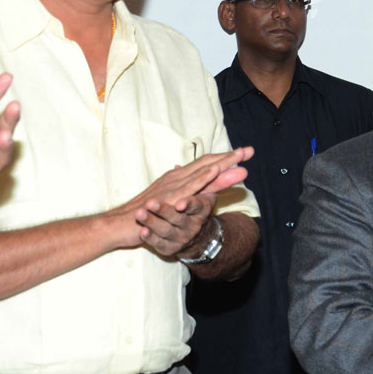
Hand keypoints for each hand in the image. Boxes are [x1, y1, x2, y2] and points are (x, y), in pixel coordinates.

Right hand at [109, 147, 252, 252]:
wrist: (123, 223)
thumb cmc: (144, 212)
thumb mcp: (165, 198)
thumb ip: (177, 186)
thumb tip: (182, 170)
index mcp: (178, 178)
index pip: (205, 164)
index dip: (224, 159)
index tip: (243, 154)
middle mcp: (177, 177)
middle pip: (208, 163)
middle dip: (230, 156)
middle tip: (250, 151)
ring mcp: (174, 185)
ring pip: (203, 171)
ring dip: (223, 164)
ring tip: (242, 158)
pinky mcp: (170, 196)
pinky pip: (190, 185)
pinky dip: (204, 176)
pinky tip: (216, 170)